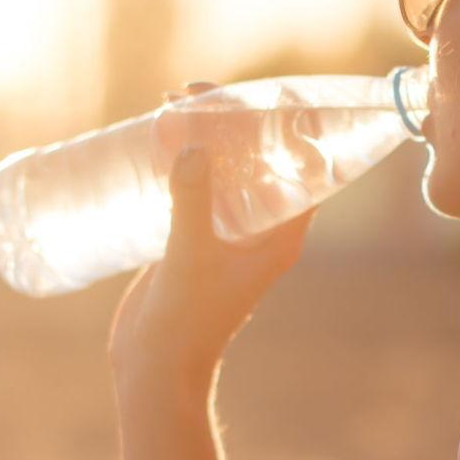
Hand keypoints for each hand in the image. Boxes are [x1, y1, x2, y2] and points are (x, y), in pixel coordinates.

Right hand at [107, 81, 320, 387]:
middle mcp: (263, 231)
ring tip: (170, 106)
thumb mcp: (190, 256)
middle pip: (260, 160)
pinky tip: (155, 140)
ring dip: (204, 136)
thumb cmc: (185, 321)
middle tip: (193, 92)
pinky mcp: (197, 239)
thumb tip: (194, 147)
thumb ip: (192, 202)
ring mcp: (229, 234)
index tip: (254, 92)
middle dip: (233, 121)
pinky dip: (183, 161)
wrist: (156, 367)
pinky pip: (198, 188)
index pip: (303, 167)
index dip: (286, 125)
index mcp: (282, 235)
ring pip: (226, 170)